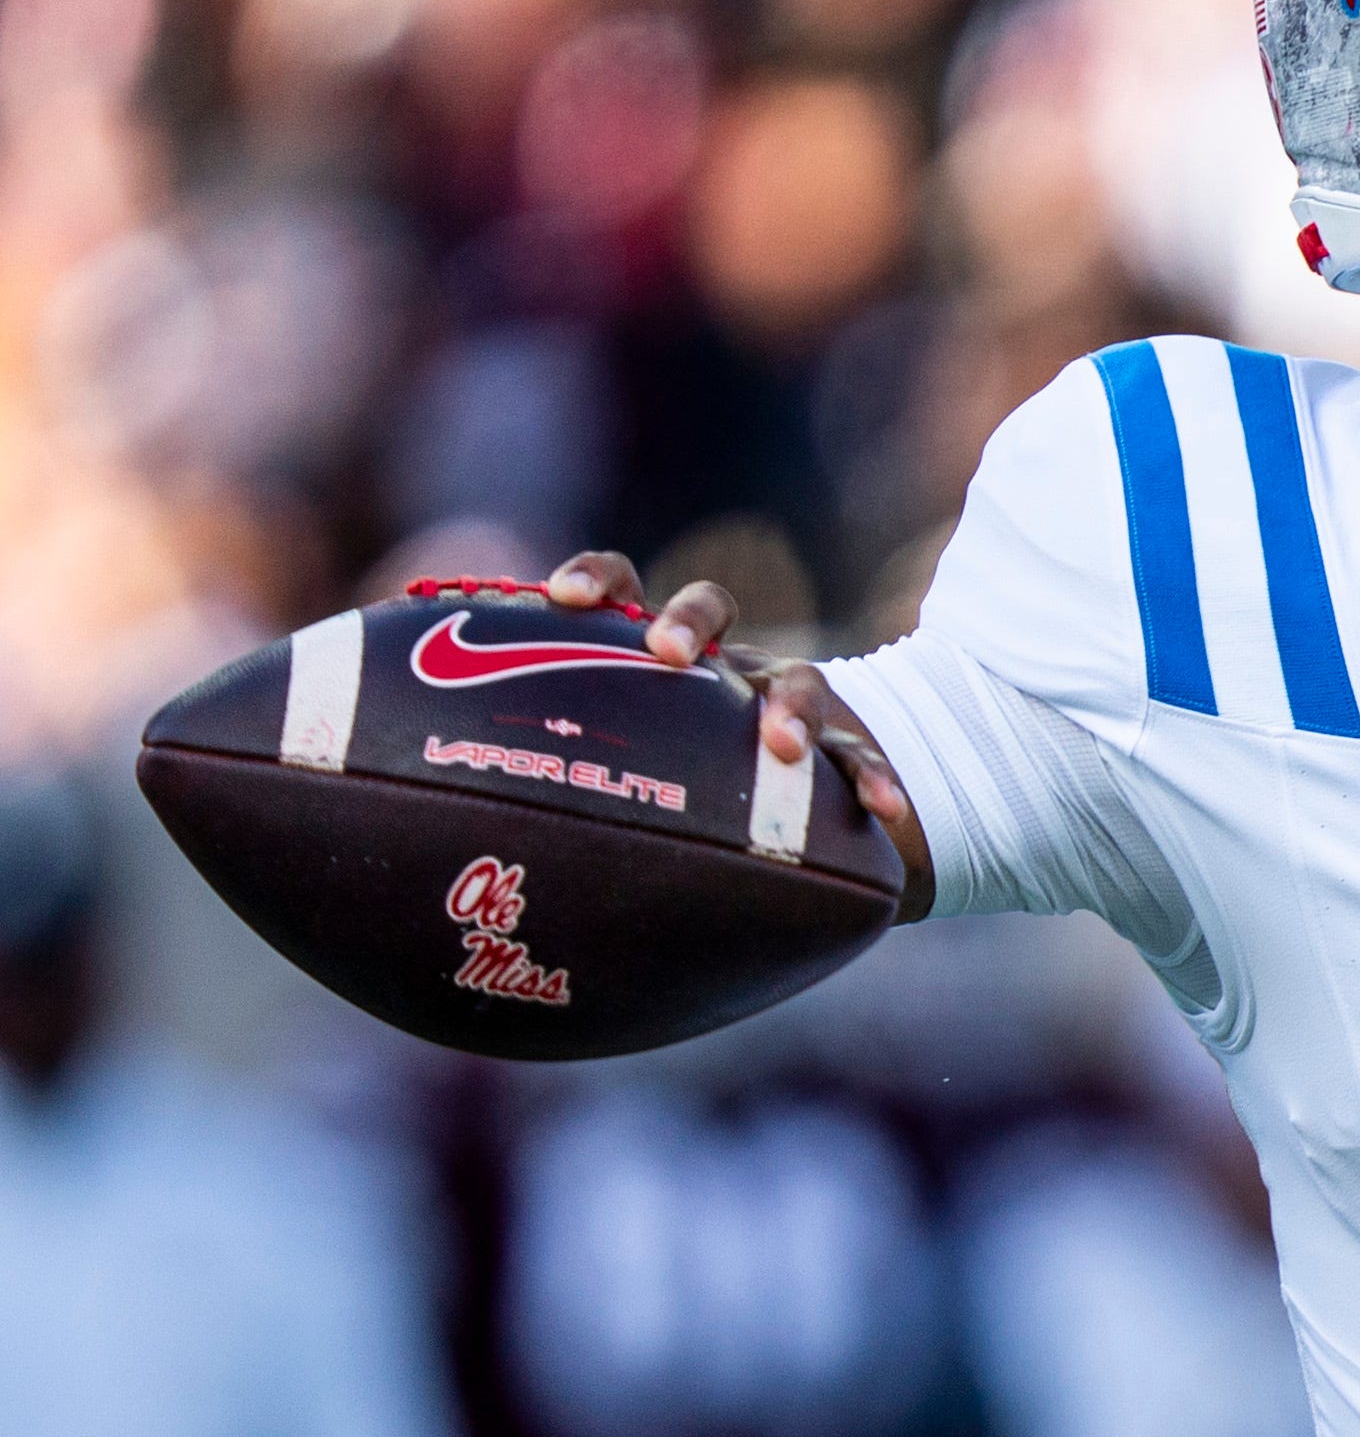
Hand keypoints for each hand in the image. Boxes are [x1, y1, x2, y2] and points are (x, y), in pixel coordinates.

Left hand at [544, 552, 932, 905]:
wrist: (775, 817)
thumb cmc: (656, 806)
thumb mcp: (593, 789)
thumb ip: (527, 795)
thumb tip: (396, 856)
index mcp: (645, 661)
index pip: (618, 592)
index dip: (595, 581)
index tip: (563, 599)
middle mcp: (718, 668)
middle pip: (708, 605)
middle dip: (689, 620)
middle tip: (670, 655)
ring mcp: (781, 703)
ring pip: (799, 674)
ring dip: (790, 702)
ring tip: (782, 745)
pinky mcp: (841, 747)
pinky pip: (865, 756)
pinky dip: (876, 777)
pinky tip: (886, 809)